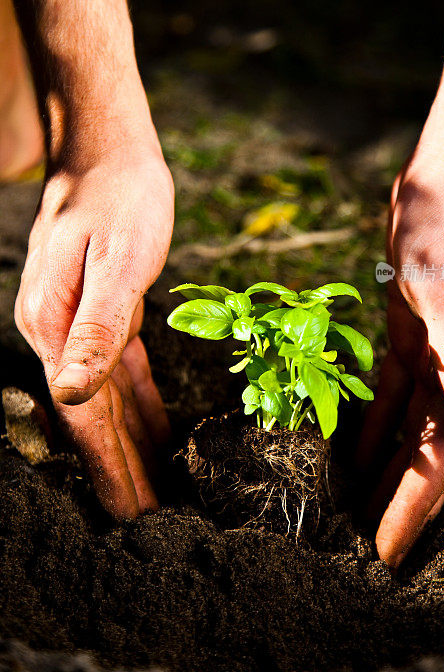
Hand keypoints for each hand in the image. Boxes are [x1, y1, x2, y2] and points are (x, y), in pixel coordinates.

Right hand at [15, 131, 173, 517]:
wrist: (109, 153)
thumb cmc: (119, 198)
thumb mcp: (118, 260)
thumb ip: (98, 328)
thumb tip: (72, 394)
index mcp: (56, 328)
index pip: (84, 417)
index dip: (110, 468)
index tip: (135, 514)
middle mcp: (60, 333)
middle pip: (94, 419)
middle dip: (122, 471)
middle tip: (152, 520)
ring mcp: (79, 323)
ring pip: (108, 401)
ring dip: (132, 446)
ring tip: (157, 489)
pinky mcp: (106, 312)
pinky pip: (123, 372)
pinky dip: (140, 405)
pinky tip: (157, 430)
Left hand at [355, 152, 443, 567]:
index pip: (443, 455)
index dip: (416, 504)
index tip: (387, 551)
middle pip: (424, 450)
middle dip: (397, 497)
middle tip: (363, 544)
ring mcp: (433, 352)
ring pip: (407, 425)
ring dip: (383, 465)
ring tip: (353, 505)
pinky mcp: (410, 332)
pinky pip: (391, 391)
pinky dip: (373, 419)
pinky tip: (352, 444)